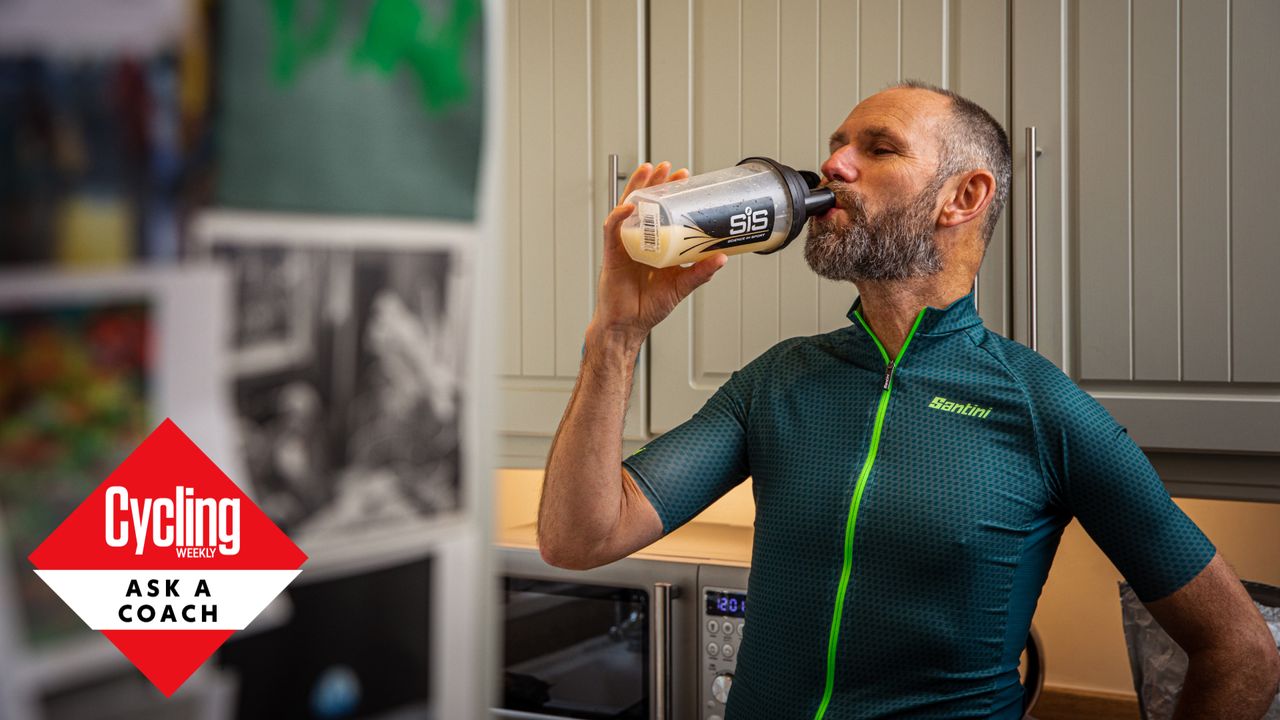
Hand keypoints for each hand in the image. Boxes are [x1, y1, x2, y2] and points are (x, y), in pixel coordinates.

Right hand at [590, 161, 727, 347]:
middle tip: (669, 168)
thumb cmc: (649, 307)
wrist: (628, 325)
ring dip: (636, 188)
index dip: (672, 194)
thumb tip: (722, 258)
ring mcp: (624, 244)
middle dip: (656, 183)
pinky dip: (619, 215)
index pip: (664, 211)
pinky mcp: (612, 253)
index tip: (686, 179)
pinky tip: (629, 206)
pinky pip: (613, 229)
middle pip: (646, 204)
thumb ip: (700, 272)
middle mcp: (640, 241)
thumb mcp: (681, 286)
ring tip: (648, 171)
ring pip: (627, 209)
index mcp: (657, 245)